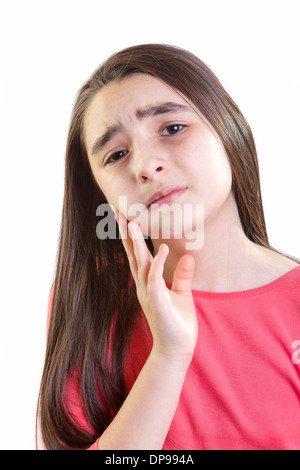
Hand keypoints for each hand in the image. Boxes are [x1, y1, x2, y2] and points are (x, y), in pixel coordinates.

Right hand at [116, 211, 197, 363]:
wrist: (177, 350)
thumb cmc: (178, 323)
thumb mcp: (183, 294)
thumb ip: (183, 276)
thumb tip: (189, 256)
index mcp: (149, 283)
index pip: (138, 255)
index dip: (132, 237)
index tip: (127, 217)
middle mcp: (144, 286)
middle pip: (133, 255)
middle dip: (126, 234)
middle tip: (119, 212)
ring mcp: (148, 294)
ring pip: (140, 264)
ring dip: (136, 244)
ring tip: (133, 223)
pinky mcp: (157, 303)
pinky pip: (155, 280)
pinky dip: (157, 264)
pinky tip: (158, 249)